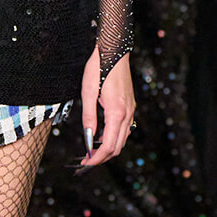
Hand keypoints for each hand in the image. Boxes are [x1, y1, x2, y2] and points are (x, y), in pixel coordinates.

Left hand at [78, 49, 133, 168]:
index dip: (97, 158)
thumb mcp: (88, 92)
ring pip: (122, 138)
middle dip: (102, 157)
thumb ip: (89, 116)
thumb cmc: (99, 68)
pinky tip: (100, 136)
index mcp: (117, 112)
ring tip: (91, 151)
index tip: (85, 164)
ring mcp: (131, 110)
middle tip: (86, 161)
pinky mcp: (130, 106)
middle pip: (118, 146)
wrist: (114, 51)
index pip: (109, 146)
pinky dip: (113, 137)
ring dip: (108, 148)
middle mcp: (127, 114)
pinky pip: (123, 128)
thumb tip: (88, 138)